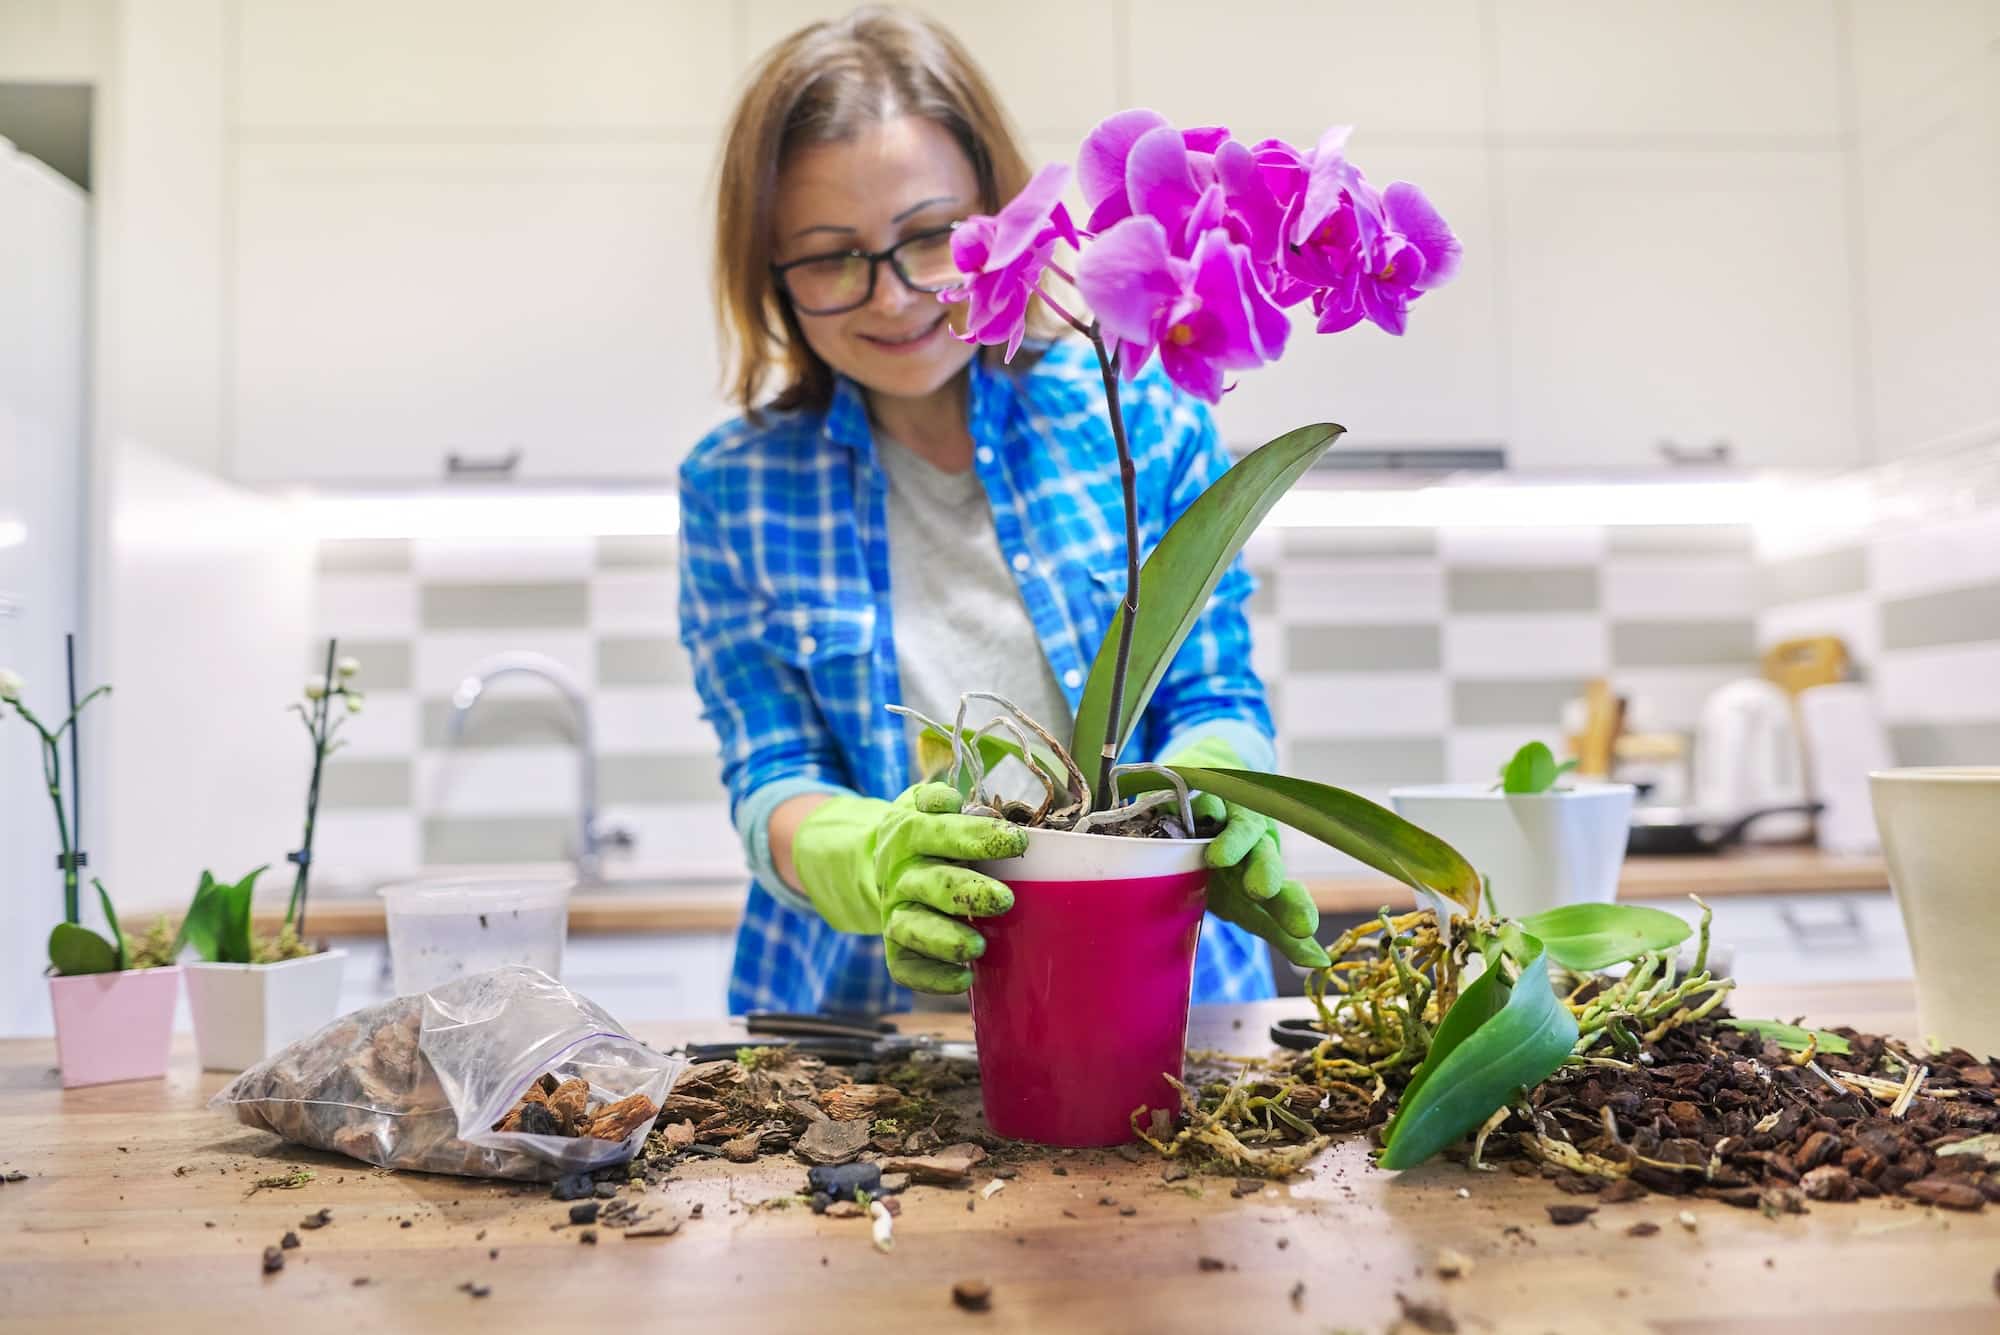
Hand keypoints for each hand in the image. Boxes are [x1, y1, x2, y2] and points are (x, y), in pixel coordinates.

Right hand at [790, 782, 1026, 993]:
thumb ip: (938, 799)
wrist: (880, 863)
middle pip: (930, 884)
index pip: (940, 832)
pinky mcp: (895, 946)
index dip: (978, 837)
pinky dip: (932, 978)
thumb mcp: (923, 804)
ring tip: (979, 947)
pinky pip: (905, 967)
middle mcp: (899, 875)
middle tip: (1005, 900)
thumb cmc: (925, 833)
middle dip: (968, 893)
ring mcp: (895, 912)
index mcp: (909, 833)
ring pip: (912, 929)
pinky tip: (964, 979)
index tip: (1018, 842)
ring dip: (945, 939)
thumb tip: (952, 801)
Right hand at [1165, 737, 1330, 969]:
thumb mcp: (1245, 905)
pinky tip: (1194, 819)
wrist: (1202, 810)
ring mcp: (1231, 817)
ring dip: (1232, 841)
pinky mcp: (1203, 795)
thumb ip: (1278, 932)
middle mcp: (1254, 845)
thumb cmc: (1225, 867)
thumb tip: (1321, 963)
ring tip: (1218, 859)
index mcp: (1264, 874)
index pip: (1284, 894)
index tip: (1304, 930)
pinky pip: (1202, 801)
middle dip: (1265, 871)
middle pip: (1263, 856)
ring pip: (1238, 827)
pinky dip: (1198, 809)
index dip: (1292, 908)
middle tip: (1261, 891)